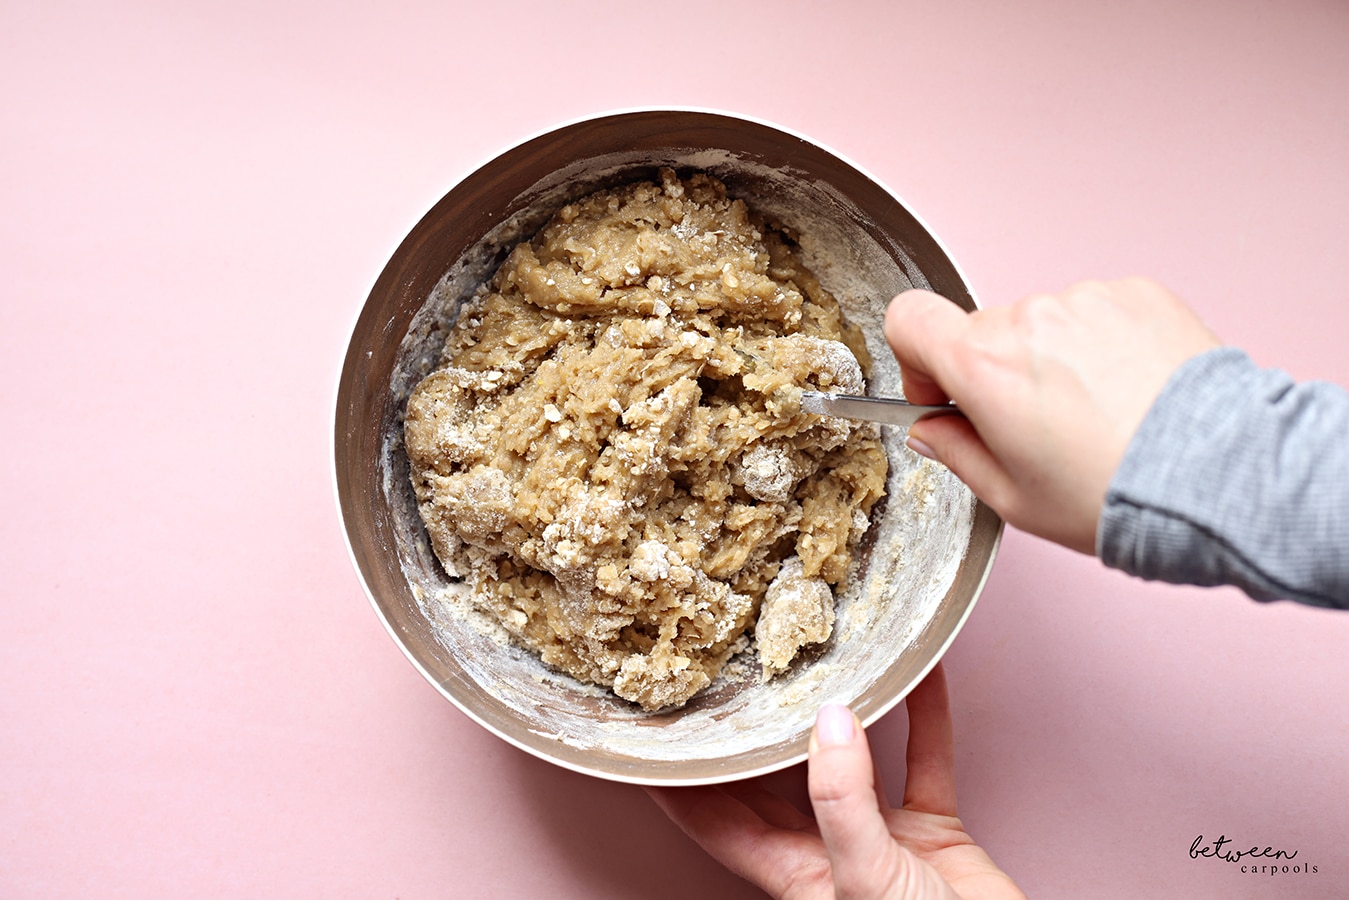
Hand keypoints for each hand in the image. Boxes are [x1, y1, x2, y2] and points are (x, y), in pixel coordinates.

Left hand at [646, 664, 1024, 898]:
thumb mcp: (866, 876)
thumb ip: (842, 800)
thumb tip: (828, 721)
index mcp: (789, 872)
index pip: (714, 818)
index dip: (682, 780)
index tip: (656, 733)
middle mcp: (826, 849)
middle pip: (774, 779)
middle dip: (756, 731)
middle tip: (736, 672)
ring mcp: (880, 838)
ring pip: (852, 759)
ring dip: (845, 712)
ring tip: (823, 660)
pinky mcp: (932, 833)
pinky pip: (924, 761)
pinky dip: (924, 718)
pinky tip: (918, 676)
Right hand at [884, 277, 1220, 552]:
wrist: (1219, 477)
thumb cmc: (1115, 496)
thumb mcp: (1015, 498)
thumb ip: (957, 454)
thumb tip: (931, 431)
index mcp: (984, 365)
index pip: (909, 319)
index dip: (917, 359)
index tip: (946, 394)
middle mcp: (1030, 318)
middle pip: (984, 332)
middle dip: (999, 373)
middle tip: (1039, 427)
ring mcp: (1087, 300)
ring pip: (1043, 323)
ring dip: (1055, 358)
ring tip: (1100, 414)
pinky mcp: (1137, 295)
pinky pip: (1096, 314)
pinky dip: (1103, 345)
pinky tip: (1130, 393)